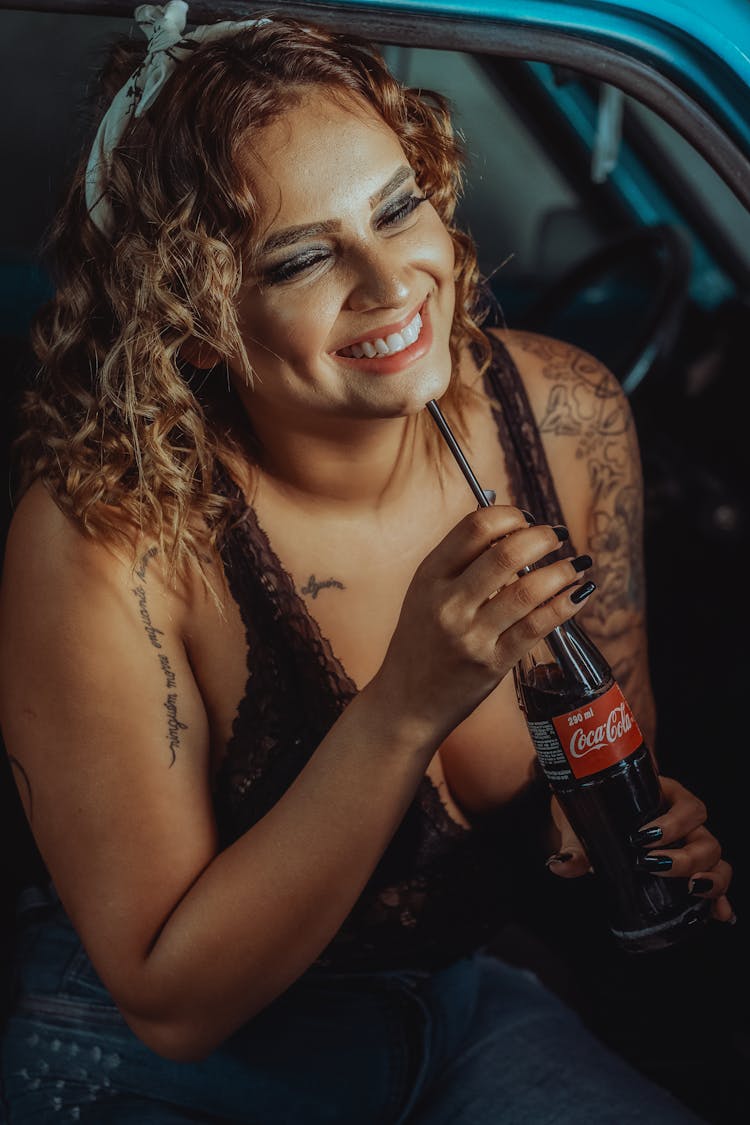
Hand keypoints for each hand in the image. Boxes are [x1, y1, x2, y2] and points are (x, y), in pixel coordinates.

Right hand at [372, 505, 593, 743]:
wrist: (406, 701)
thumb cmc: (421, 641)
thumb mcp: (425, 592)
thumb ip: (460, 558)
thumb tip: (505, 513)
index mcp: (429, 576)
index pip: (475, 528)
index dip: (510, 515)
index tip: (527, 519)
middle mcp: (448, 603)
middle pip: (505, 553)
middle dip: (542, 538)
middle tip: (557, 537)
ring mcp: (471, 635)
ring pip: (527, 591)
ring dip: (561, 571)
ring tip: (575, 565)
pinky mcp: (492, 664)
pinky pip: (537, 627)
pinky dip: (564, 605)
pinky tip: (577, 593)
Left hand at [547, 777, 734, 923]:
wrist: (587, 816)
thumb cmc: (589, 810)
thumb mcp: (582, 823)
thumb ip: (574, 845)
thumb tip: (560, 865)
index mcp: (664, 797)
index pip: (687, 806)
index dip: (675, 823)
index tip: (643, 837)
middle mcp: (683, 821)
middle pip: (705, 837)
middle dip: (687, 856)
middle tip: (653, 865)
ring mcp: (689, 844)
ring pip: (715, 859)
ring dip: (710, 878)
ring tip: (691, 890)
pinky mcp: (687, 869)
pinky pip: (711, 882)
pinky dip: (718, 899)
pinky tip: (718, 914)